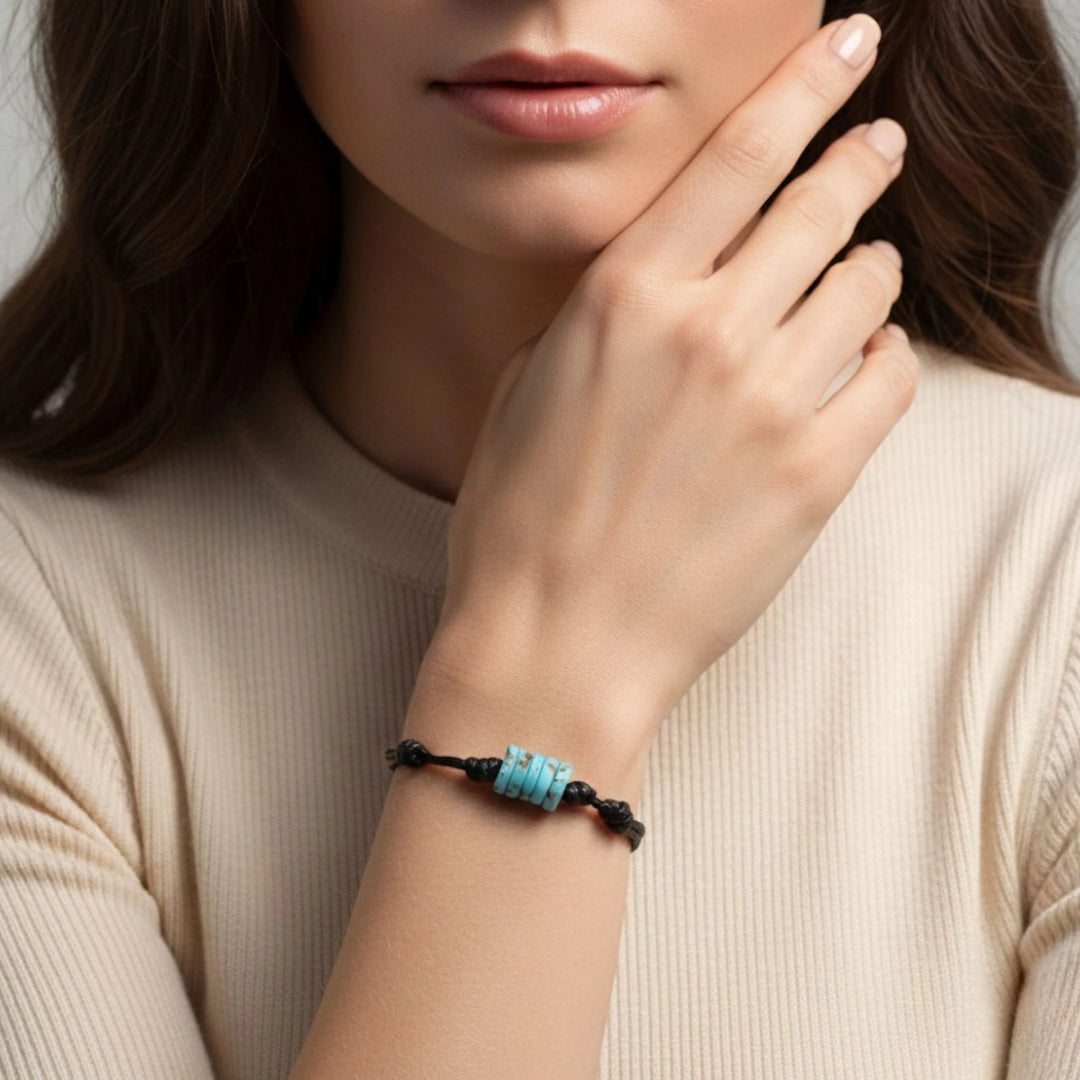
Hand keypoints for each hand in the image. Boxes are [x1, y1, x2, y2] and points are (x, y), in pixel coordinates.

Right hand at [429, 14, 912, 749]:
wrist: (554, 645)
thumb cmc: (521, 522)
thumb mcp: (530, 386)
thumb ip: (608, 316)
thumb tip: (673, 279)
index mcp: (625, 293)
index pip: (741, 151)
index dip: (806, 82)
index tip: (848, 45)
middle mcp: (707, 329)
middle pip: (823, 203)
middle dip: (859, 160)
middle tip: (876, 146)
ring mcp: (773, 401)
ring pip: (870, 285)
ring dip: (869, 271)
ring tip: (859, 277)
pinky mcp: (818, 475)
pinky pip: (894, 377)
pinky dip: (885, 357)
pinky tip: (862, 362)